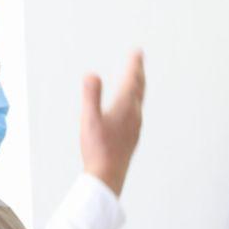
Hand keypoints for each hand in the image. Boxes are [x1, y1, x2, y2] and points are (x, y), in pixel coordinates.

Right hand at [80, 51, 145, 195]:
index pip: (132, 81)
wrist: (107, 176)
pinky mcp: (132, 137)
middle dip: (138, 72)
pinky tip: (130, 110)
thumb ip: (91, 95)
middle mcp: (134, 116)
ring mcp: (135, 127)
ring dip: (138, 87)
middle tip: (139, 59)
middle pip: (139, 89)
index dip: (134, 65)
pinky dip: (135, 102)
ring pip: (139, 102)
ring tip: (137, 80)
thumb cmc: (97, 148)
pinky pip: (136, 113)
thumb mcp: (89, 119)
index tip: (138, 52)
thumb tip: (92, 74)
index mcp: (124, 107)